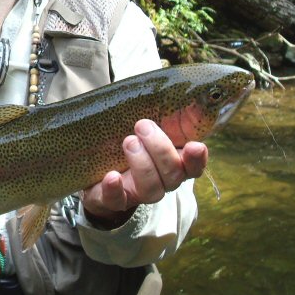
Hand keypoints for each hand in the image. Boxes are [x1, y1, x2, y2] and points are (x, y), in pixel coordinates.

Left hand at [80, 119, 207, 227]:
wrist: (98, 174)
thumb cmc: (129, 144)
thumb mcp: (144, 130)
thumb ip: (160, 117)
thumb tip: (177, 94)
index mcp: (173, 164)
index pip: (194, 167)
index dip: (197, 159)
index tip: (195, 146)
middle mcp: (161, 182)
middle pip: (173, 174)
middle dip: (160, 149)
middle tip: (142, 126)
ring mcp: (139, 193)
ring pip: (152, 188)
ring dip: (142, 164)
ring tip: (128, 141)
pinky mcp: (115, 200)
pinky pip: (118, 201)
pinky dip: (115, 189)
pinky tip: (111, 177)